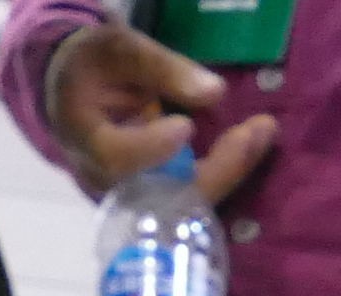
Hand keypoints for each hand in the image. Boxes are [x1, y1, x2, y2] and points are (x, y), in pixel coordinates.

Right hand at [41, 22, 277, 198]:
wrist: (76, 88)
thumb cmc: (94, 64)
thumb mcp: (119, 50)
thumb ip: (161, 70)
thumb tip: (215, 93)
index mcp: (82, 136)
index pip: (114, 158)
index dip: (151, 148)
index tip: (185, 126)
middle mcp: (106, 177)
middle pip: (163, 191)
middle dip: (217, 166)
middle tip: (257, 132)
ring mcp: (131, 194)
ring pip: (187, 199)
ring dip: (231, 169)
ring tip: (264, 131)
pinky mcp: (154, 196)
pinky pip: (194, 193)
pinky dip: (226, 169)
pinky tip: (254, 140)